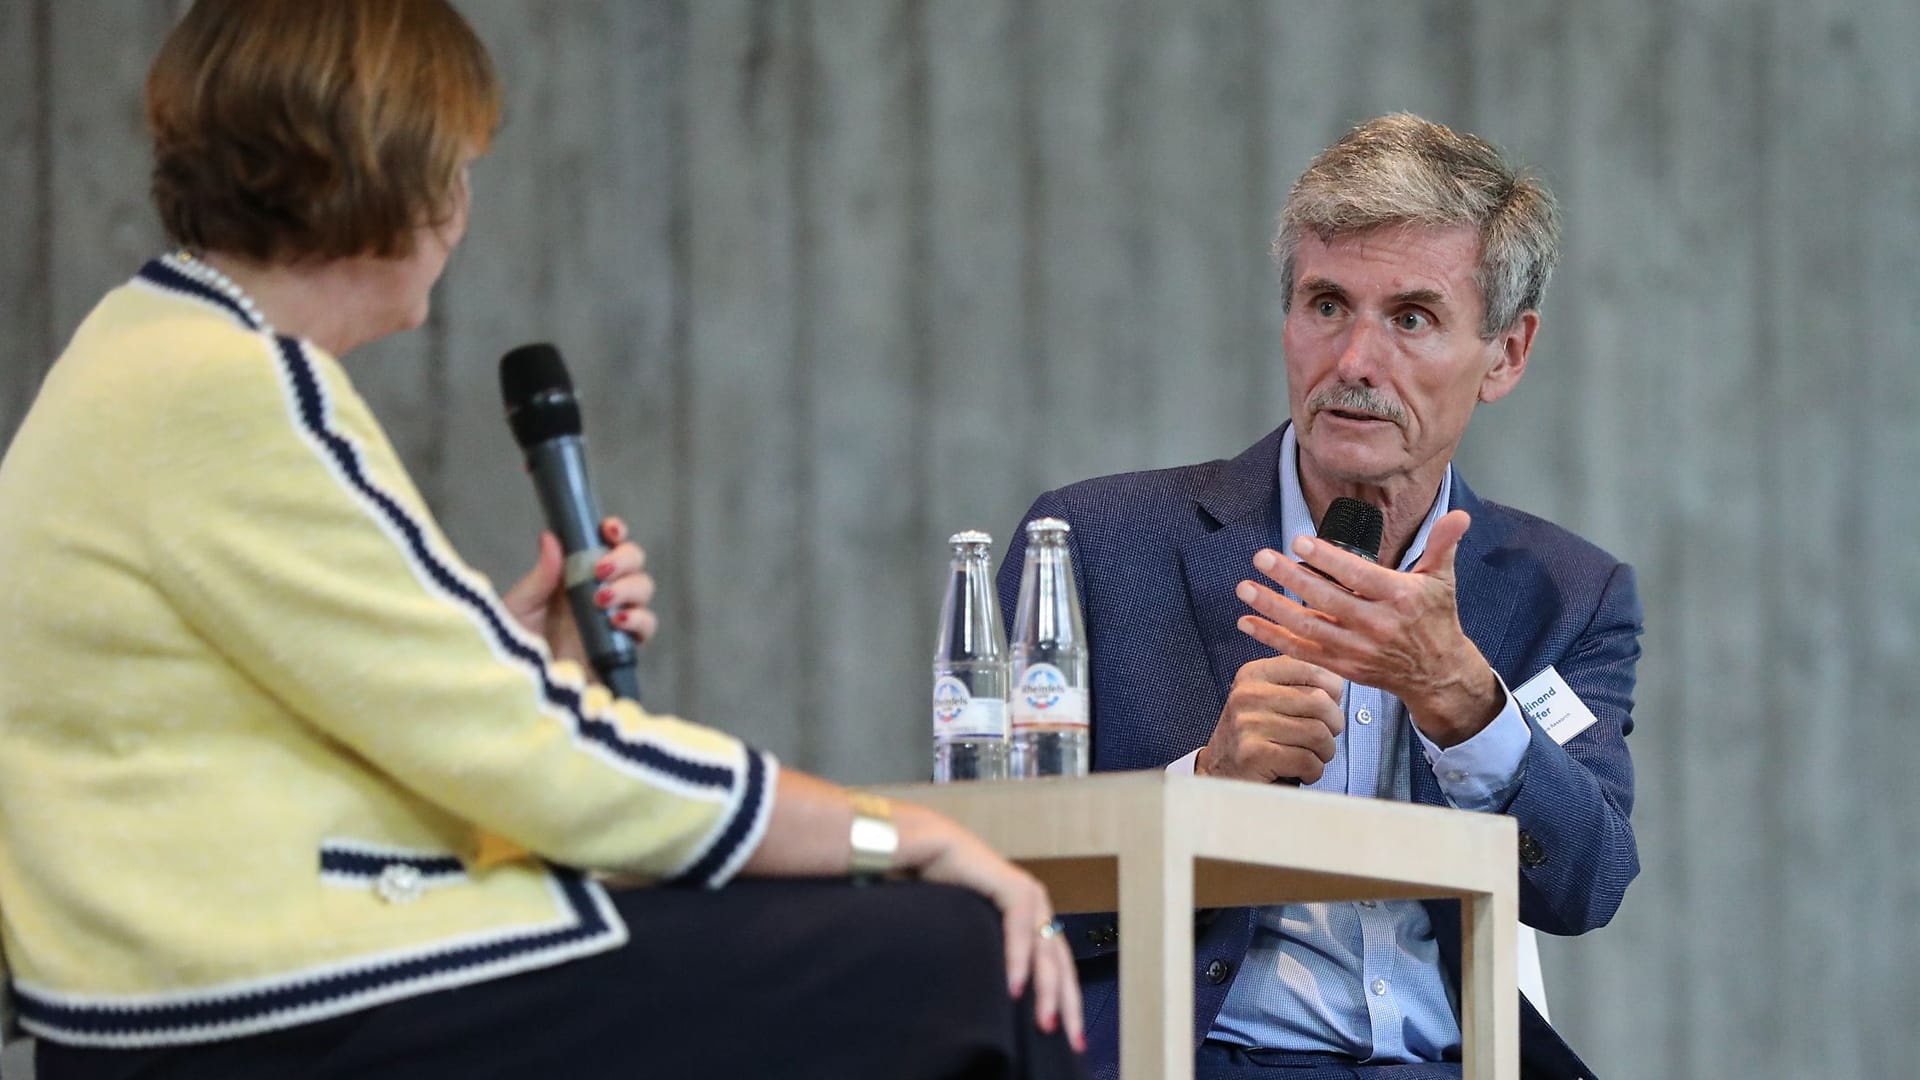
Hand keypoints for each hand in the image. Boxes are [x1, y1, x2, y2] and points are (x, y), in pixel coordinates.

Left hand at [501, 516, 656, 668]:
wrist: (521, 691)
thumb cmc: (514, 649)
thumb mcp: (520, 607)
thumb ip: (540, 576)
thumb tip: (551, 537)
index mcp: (576, 576)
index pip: (607, 544)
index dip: (616, 532)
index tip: (610, 530)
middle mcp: (600, 593)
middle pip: (634, 561)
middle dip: (625, 558)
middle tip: (601, 570)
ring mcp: (614, 619)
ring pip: (644, 588)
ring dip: (629, 587)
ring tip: (602, 600)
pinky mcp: (622, 647)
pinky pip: (647, 625)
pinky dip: (638, 617)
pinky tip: (617, 621)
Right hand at [893, 802, 1084, 1051]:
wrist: (926, 849)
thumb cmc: (942, 890)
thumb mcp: (974, 933)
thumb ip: (991, 955)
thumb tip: (1000, 997)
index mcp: (1031, 918)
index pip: (1056, 965)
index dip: (1065, 999)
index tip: (1071, 1036)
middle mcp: (1037, 907)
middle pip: (1060, 963)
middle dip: (1067, 1004)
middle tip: (1072, 1039)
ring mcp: (1029, 895)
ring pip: (1046, 951)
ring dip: (1046, 989)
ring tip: (1044, 1022)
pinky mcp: (1013, 885)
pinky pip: (1021, 928)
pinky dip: (1019, 959)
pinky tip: (1015, 986)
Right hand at [1197, 656, 1345, 782]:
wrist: (1220, 775)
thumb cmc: (1254, 738)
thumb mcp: (1268, 700)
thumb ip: (1299, 684)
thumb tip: (1342, 681)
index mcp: (1254, 674)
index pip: (1312, 668)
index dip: (1332, 692)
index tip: (1324, 710)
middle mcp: (1248, 694)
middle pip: (1321, 702)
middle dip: (1333, 726)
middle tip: (1322, 739)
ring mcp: (1249, 724)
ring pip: (1318, 733)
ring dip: (1324, 752)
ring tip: (1310, 757)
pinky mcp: (1254, 754)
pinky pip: (1308, 760)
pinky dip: (1313, 772)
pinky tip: (1300, 772)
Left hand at [1233, 508, 1501, 745]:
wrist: (1437, 673)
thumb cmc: (1435, 619)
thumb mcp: (1442, 579)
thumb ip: (1442, 545)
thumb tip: (1459, 515)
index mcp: (1399, 598)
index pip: (1357, 575)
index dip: (1327, 559)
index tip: (1298, 541)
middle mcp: (1376, 625)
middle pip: (1326, 600)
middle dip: (1290, 578)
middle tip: (1261, 557)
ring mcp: (1357, 649)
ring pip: (1308, 627)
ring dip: (1272, 607)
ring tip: (1245, 588)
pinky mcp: (1343, 667)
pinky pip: (1302, 652)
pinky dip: (1272, 638)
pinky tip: (1248, 621)